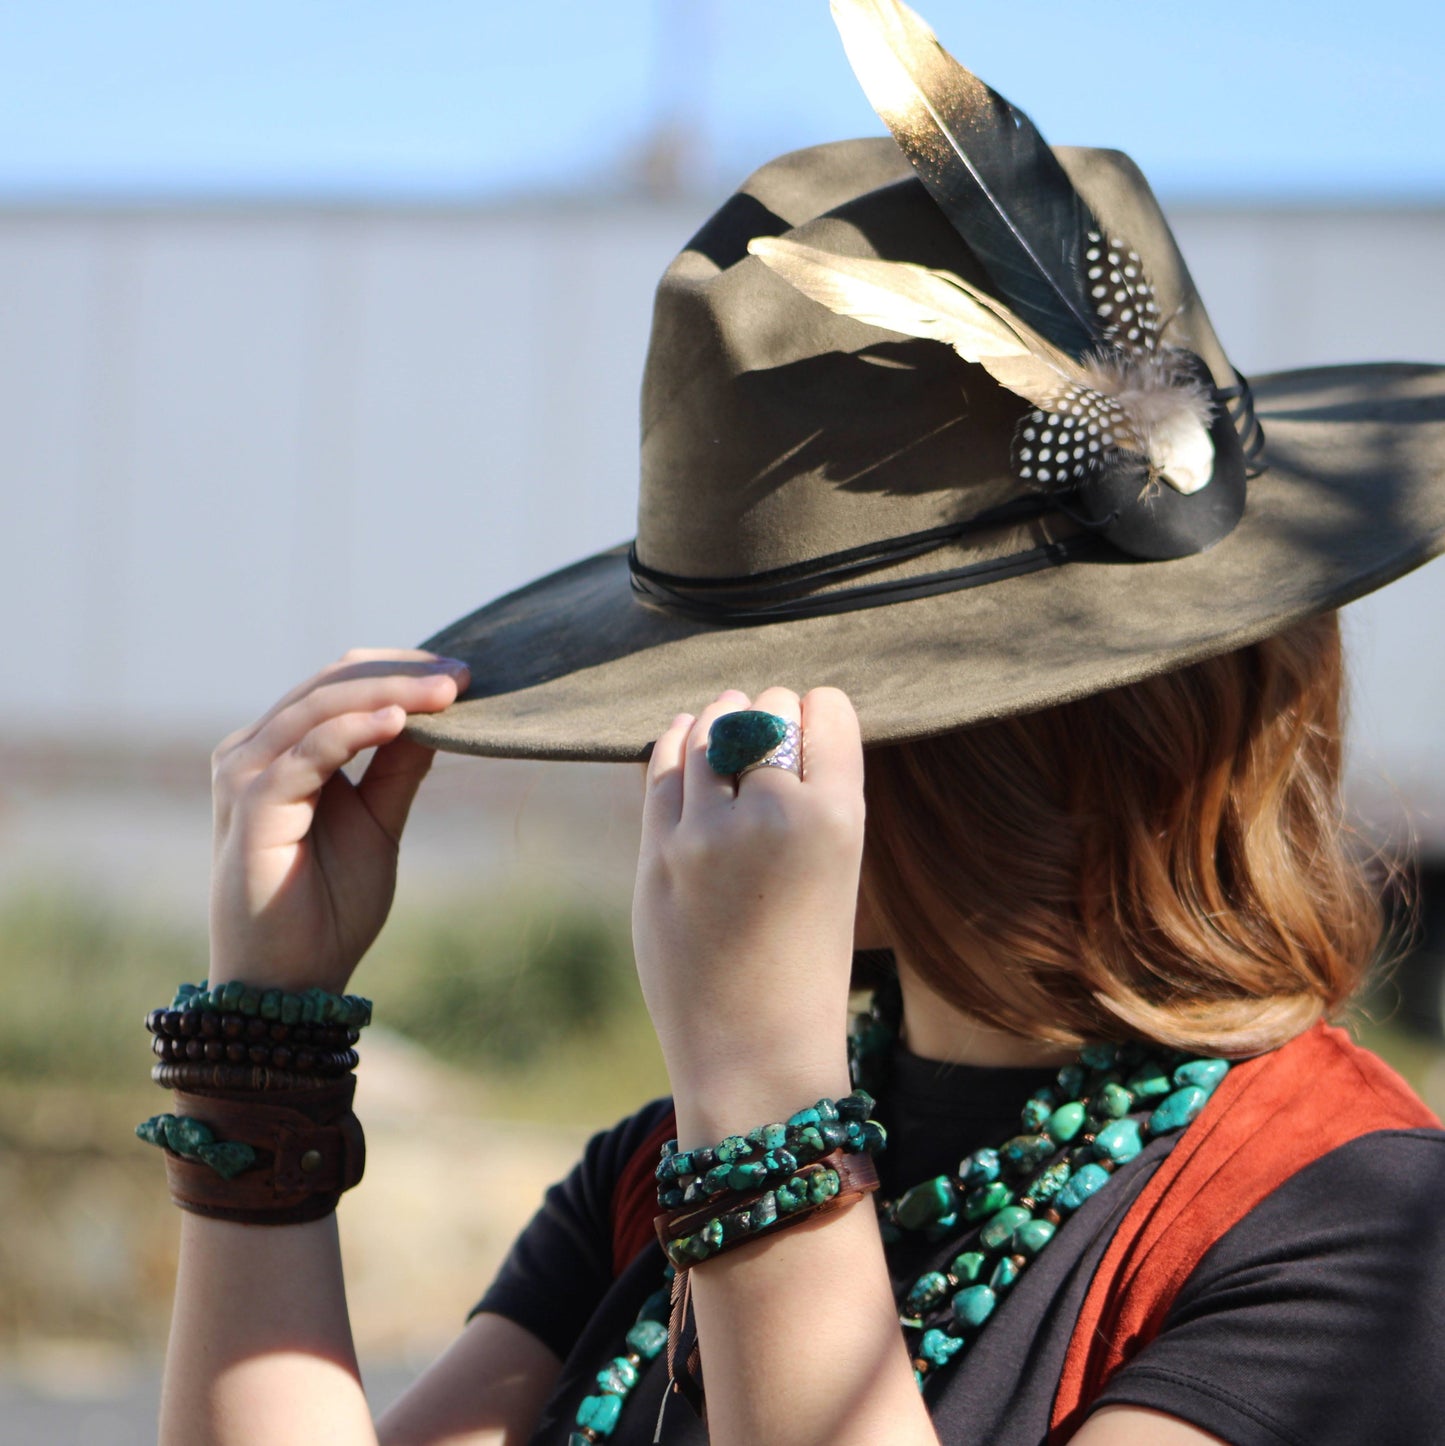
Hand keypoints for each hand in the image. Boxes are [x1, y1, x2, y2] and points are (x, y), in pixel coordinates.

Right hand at [208, 648, 469, 994]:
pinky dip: (354, 730)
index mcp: (281, 750)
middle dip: (402, 674)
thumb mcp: (378, 821)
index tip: (461, 672)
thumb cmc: (328, 906)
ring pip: (320, 708)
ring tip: (447, 692)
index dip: (399, 669)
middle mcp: (254, 752)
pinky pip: (308, 754)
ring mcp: (246, 774)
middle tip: (464, 675)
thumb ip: (398, 767)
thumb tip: (438, 713)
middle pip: (331, 686)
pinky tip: (400, 721)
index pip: (338, 683)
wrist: (292, 981)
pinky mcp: (251, 806)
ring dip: (389, 693)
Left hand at [633, 686, 864, 1142]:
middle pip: (767, 709)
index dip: (817, 715)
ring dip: (721, 722)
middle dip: (769, 717)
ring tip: (728, 733)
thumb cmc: (806, 961)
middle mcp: (774, 815)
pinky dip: (678, 743)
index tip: (810, 733)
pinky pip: (664, 762)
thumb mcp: (839, 870)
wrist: (754, 1050)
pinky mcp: (658, 852)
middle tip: (768, 741)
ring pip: (710, 726)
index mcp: (840, 819)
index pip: (827, 708)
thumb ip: (811, 797)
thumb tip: (763, 717)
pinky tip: (688, 746)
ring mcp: (707, 833)